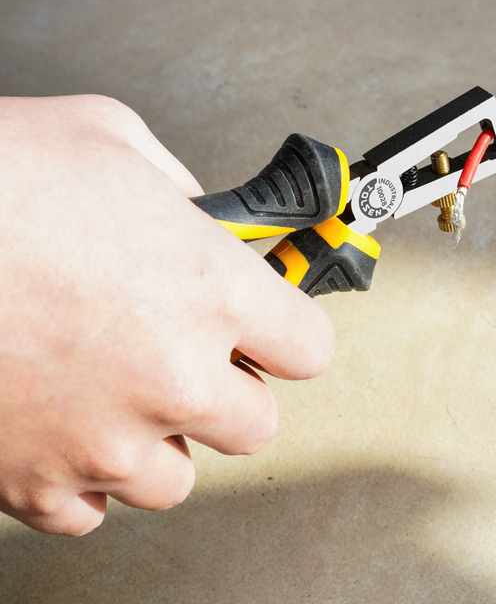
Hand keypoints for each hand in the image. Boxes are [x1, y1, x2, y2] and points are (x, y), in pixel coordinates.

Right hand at [0, 96, 333, 535]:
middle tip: (190, 354)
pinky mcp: (32, 483)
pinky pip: (92, 511)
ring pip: (178, 476)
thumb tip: (200, 218)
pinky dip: (88, 476)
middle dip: (229, 389)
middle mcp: (173, 376)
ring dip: (161, 437)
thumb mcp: (112, 139)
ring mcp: (103, 440)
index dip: (290, 332)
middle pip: (255, 423)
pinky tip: (66, 424)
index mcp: (213, 288)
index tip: (271, 327)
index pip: (309, 346)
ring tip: (119, 390)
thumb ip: (181, 191)